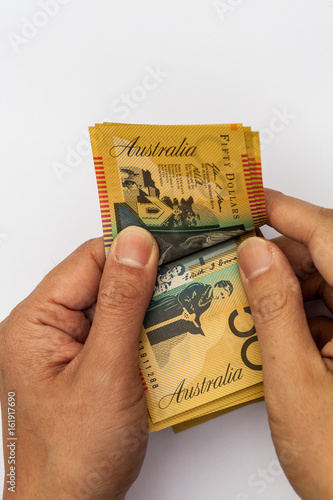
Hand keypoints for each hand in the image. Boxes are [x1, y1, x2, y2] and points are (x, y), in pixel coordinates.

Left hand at [0, 227, 158, 499]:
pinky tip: (168, 339)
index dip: (130, 248)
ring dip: (148, 310)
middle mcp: (45, 330)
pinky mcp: (82, 366)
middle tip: (188, 275)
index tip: (171, 240)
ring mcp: (64, 349)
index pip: (87, 260)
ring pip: (114, 307)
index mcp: (35, 322)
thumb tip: (137, 245)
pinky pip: (116, 334)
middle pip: (101, 281)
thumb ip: (122, 303)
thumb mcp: (106, 371)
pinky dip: (143, 334)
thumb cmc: (73, 457)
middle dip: (146, 282)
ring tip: (185, 309)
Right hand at [237, 189, 332, 499]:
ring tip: (247, 301)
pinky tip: (273, 331)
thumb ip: (274, 311)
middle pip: (326, 257)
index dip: (287, 212)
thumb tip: (253, 256)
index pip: (329, 236)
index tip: (251, 200)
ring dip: (285, 288)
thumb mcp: (296, 383)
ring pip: (326, 284)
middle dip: (278, 257)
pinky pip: (329, 312)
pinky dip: (299, 314)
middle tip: (235, 263)